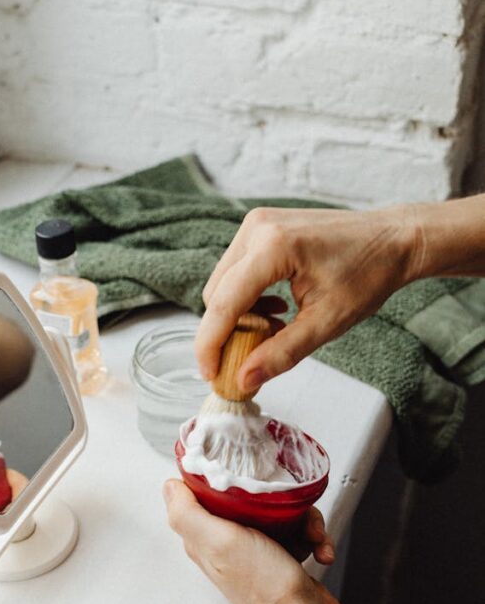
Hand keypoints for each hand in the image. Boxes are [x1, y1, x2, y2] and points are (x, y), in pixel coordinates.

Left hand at [163, 480, 341, 603]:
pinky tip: (318, 549)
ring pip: (279, 512)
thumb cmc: (266, 591)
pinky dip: (313, 536)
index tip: (241, 471)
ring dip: (303, 520)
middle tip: (288, 509)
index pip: (202, 493)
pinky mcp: (281, 557)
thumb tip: (169, 486)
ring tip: (310, 534)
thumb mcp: (220, 542)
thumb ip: (187, 513)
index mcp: (204, 538)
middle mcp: (227, 543)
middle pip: (248, 498)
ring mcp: (256, 550)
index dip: (220, 476)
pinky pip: (299, 531)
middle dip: (276, 499)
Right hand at [196, 204, 414, 393]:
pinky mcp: (261, 227)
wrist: (392, 239)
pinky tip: (277, 308)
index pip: (224, 304)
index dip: (210, 345)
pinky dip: (246, 296)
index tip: (211, 374)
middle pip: (216, 294)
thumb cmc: (369, 274)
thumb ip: (281, 353)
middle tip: (251, 357)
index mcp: (273, 247)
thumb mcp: (326, 323)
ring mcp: (257, 224)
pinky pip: (236, 270)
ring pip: (222, 283)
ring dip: (238, 314)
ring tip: (274, 329)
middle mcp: (257, 228)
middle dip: (226, 331)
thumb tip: (244, 379)